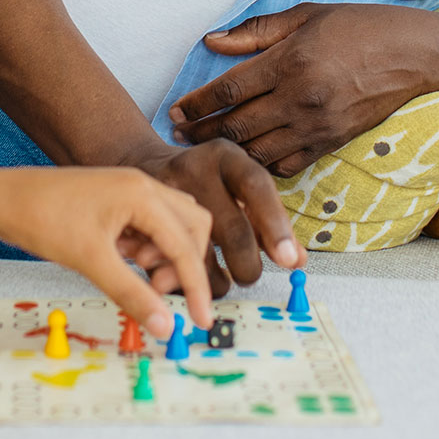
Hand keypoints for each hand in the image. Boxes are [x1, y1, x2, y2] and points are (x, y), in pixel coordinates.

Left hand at [0, 166, 216, 337]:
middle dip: (183, 263)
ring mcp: (129, 189)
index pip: (186, 245)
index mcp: (142, 194)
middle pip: (192, 227)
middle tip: (154, 288)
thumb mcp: (91, 262)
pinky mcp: (117, 199)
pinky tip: (118, 257)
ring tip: (132, 270)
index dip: (197, 286)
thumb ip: (132, 294)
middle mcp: (142, 185)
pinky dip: (145, 247)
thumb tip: (164, 325)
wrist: (3, 199)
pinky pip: (149, 225)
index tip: (200, 320)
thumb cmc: (42, 219)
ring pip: (172, 225)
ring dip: (163, 255)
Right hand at [136, 140, 305, 296]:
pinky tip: (189, 278)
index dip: (275, 225)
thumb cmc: (206, 180)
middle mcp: (195, 169)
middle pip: (231, 230)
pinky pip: (167, 263)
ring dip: (215, 280)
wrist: (145, 165)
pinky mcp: (142, 221)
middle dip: (247, 265)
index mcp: (226, 157)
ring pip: (199, 254)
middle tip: (249, 275)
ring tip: (221, 280)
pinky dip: (182, 280)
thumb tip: (296, 259)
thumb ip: (268, 220)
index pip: (256, 187)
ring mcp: (164, 193)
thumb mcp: (238, 185)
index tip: (288, 260)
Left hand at [169, 2, 438, 176]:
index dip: (196, 103)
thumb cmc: (362, 26)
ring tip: (203, 149)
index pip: (229, 89)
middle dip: (201, 133)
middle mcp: (301, 98)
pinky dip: (263, 165)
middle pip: (237, 125)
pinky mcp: (333, 142)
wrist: (418, 55)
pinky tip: (247, 159)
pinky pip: (288, 164)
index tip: (175, 109)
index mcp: (292, 62)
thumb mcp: (308, 15)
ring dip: (226, 153)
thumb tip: (211, 41)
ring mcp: (318, 125)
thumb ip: (257, 31)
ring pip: (258, 151)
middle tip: (178, 134)